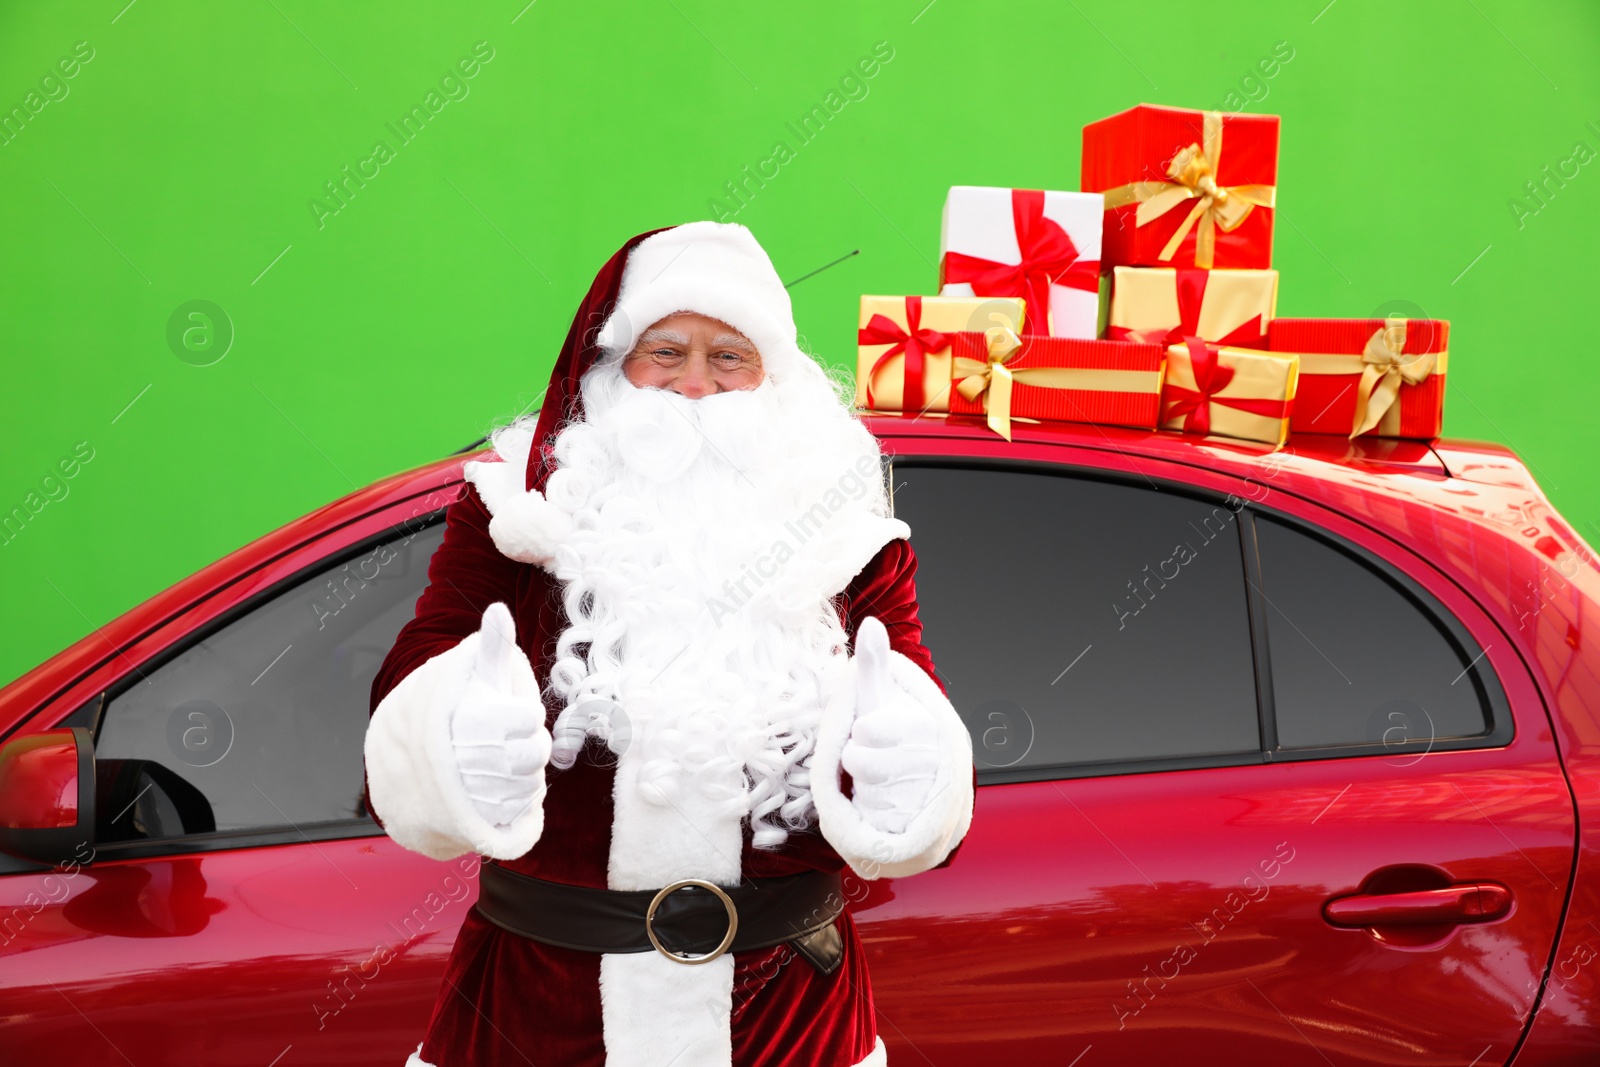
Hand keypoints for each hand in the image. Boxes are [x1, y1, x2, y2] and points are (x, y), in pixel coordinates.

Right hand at [450, 602, 551, 828]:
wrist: (426, 760)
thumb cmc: (462, 710)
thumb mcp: (477, 676)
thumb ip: (492, 645)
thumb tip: (498, 610)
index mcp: (471, 720)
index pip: (530, 717)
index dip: (526, 714)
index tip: (513, 712)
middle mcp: (469, 759)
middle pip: (535, 753)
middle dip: (530, 744)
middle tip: (513, 738)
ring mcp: (472, 792)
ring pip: (530, 783)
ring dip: (526, 771)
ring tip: (504, 759)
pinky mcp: (479, 817)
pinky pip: (520, 808)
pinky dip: (519, 796)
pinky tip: (504, 782)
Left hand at [842, 617, 941, 833]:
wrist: (926, 794)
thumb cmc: (895, 739)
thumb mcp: (883, 700)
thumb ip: (875, 664)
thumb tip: (871, 622)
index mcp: (927, 723)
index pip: (868, 729)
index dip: (862, 733)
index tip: (875, 733)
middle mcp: (935, 759)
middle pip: (861, 762)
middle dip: (859, 762)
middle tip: (877, 759)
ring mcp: (932, 794)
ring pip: (868, 792)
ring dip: (865, 790)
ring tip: (883, 782)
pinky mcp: (923, 827)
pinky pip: (877, 820)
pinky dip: (874, 816)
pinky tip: (889, 806)